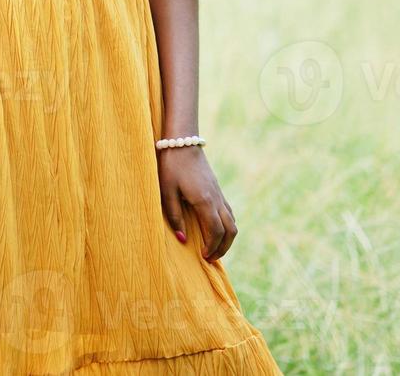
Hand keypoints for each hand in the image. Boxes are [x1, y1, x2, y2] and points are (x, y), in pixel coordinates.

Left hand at [156, 145, 236, 260]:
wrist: (182, 142)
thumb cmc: (170, 167)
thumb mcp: (166, 192)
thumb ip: (174, 217)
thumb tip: (183, 239)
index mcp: (204, 201)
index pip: (216, 232)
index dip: (212, 247)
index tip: (203, 257)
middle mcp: (217, 199)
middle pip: (230, 230)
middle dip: (223, 248)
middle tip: (210, 258)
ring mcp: (220, 194)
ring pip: (233, 222)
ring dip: (227, 238)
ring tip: (214, 248)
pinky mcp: (218, 190)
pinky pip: (229, 213)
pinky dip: (227, 226)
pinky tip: (215, 230)